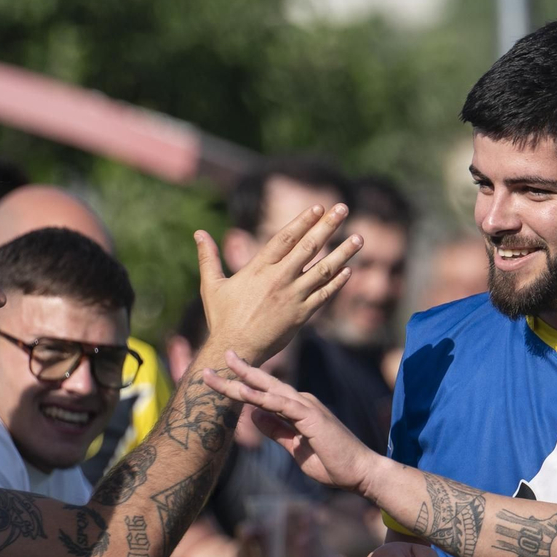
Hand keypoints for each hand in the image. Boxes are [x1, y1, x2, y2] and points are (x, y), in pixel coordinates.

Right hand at [194, 204, 361, 364]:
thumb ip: (208, 257)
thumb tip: (198, 233)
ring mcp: (293, 297)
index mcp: (259, 268)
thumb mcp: (212, 285)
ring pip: (323, 270)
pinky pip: (324, 295)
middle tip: (344, 208)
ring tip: (358, 238)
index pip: (286, 238)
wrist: (236, 350)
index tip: (318, 206)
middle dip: (328, 226)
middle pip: (309, 247)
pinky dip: (338, 282)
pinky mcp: (302, 315)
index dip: (303, 220)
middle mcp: (279, 279)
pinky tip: (349, 270)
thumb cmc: (222, 318)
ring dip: (343, 253)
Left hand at [201, 350, 380, 492]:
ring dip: (244, 378)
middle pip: (263, 385)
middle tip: (213, 362)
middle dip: (238, 372)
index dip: (241, 386)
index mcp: (298, 409)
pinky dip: (261, 397)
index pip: (264, 395)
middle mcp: (301, 402)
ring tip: (223, 366)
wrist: (360, 473)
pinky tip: (243, 392)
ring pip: (269, 390)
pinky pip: (281, 405)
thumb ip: (276, 430)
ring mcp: (307, 406)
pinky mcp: (311, 416)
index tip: (218, 380)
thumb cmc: (332, 463)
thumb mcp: (295, 448)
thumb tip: (254, 415)